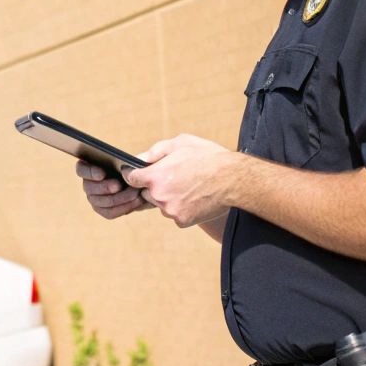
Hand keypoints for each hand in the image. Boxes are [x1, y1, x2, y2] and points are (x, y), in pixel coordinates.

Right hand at [75, 160, 150, 219]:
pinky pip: (110, 212)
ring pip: (100, 202)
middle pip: (89, 188)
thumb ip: (123, 161)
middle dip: (105, 187)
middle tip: (118, 185)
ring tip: (134, 193)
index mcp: (89, 166)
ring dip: (119, 198)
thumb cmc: (134, 166)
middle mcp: (88, 184)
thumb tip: (123, 169)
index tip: (102, 174)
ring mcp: (94, 199)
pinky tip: (136, 201)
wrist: (142, 181)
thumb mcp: (129, 160)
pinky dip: (124, 207)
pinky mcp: (104, 210)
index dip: (90, 172)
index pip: (81, 169)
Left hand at [122, 134, 236, 227]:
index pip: (131, 178)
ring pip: (162, 204)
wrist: (233, 180)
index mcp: (155, 176)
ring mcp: (170, 211)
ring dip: (170, 198)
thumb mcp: (180, 144)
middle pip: (147, 193)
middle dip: (156, 186)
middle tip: (175, 178)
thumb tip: (139, 159)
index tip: (141, 173)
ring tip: (189, 186)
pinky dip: (182, 208)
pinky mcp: (182, 221)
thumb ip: (155, 151)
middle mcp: (159, 196)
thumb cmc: (207, 157)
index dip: (136, 174)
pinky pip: (175, 215)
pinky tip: (195, 198)